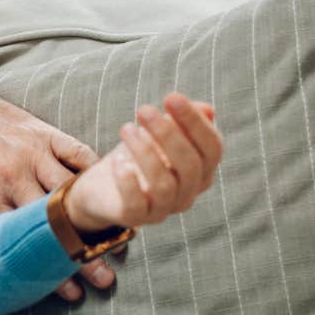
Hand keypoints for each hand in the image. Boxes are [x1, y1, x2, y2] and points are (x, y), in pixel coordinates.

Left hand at [0, 65, 113, 301]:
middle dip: (82, 254)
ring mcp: (32, 152)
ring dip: (99, 220)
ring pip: (74, 192)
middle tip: (105, 280)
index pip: (26, 243)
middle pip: (56, 223)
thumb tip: (0, 263)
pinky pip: (80, 155)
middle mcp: (12, 175)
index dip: (50, 271)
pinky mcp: (45, 132)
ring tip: (120, 244)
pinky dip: (99, 175)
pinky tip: (116, 195)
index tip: (74, 294)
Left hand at [66, 94, 222, 234]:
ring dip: (145, 153)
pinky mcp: (135, 218)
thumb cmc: (136, 155)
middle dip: (168, 133)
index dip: (196, 122)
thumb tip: (207, 110)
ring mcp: (163, 209)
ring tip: (126, 128)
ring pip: (164, 184)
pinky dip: (128, 182)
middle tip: (143, 109)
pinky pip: (137, 205)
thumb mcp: (157, 134)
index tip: (172, 96)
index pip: (212, 148)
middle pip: (190, 165)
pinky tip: (118, 161)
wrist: (102, 187)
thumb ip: (181, 122)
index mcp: (201, 171)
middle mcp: (188, 193)